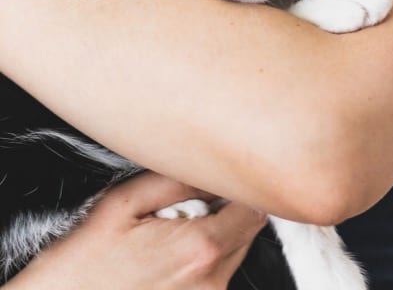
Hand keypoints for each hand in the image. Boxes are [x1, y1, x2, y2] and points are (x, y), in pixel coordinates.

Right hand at [7, 172, 265, 289]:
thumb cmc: (83, 268)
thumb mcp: (122, 205)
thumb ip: (172, 181)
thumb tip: (202, 169)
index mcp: (199, 247)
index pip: (253, 210)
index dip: (239, 189)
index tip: (222, 182)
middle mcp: (210, 281)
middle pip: (245, 232)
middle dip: (223, 211)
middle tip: (183, 207)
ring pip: (230, 255)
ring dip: (211, 237)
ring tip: (166, 236)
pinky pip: (213, 278)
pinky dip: (199, 263)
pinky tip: (164, 260)